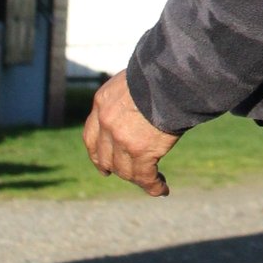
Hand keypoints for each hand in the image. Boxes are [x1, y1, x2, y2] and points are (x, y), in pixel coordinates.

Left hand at [83, 71, 178, 195]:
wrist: (171, 75)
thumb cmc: (161, 72)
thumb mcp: (134, 80)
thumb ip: (129, 96)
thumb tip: (141, 105)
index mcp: (102, 102)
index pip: (91, 136)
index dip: (97, 153)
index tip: (103, 165)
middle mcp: (106, 122)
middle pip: (106, 156)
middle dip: (116, 169)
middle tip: (128, 176)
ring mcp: (121, 139)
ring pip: (125, 170)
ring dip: (139, 179)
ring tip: (154, 183)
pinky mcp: (141, 151)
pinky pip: (145, 176)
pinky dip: (154, 186)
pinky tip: (162, 190)